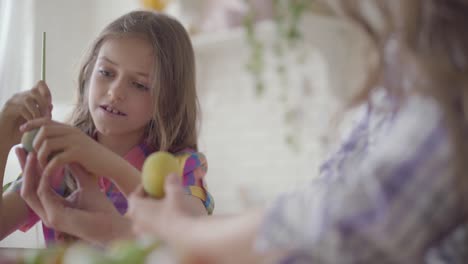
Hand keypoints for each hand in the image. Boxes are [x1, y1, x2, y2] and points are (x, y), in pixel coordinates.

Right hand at [0, 81, 51, 145]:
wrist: (5, 140)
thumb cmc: (22, 132)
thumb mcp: (37, 122)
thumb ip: (44, 113)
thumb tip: (51, 105)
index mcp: (28, 96)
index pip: (40, 84)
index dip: (47, 93)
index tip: (49, 106)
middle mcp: (20, 96)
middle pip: (35, 90)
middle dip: (44, 103)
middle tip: (46, 117)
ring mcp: (13, 102)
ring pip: (29, 99)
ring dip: (37, 112)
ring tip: (39, 122)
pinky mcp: (8, 109)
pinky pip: (22, 108)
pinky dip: (30, 117)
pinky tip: (31, 125)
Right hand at [16, 148, 130, 244]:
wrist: (112, 226)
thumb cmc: (101, 208)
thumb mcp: (86, 185)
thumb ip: (76, 171)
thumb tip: (69, 152)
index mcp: (53, 207)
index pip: (36, 186)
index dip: (31, 169)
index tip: (30, 151)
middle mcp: (47, 212)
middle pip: (27, 188)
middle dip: (24, 168)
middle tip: (20, 149)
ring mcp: (49, 217)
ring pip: (29, 192)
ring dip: (29, 172)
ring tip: (32, 154)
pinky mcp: (55, 217)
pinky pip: (43, 194)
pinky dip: (44, 179)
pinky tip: (47, 166)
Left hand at [19, 118, 107, 177]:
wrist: (110, 164)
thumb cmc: (92, 158)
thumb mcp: (77, 146)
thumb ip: (63, 142)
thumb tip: (43, 143)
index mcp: (70, 129)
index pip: (46, 120)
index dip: (32, 123)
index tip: (22, 130)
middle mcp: (72, 132)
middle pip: (44, 131)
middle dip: (35, 144)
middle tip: (36, 157)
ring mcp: (75, 141)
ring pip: (47, 144)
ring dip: (40, 157)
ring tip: (43, 167)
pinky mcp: (78, 153)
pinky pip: (56, 159)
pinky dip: (49, 168)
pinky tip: (50, 174)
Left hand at [127, 174, 188, 239]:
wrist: (186, 235)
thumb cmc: (177, 212)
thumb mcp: (175, 193)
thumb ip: (171, 183)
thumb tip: (171, 175)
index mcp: (137, 209)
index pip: (133, 197)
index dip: (141, 190)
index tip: (151, 186)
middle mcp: (137, 222)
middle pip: (136, 210)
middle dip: (145, 203)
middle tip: (157, 197)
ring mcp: (144, 233)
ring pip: (142, 221)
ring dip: (150, 214)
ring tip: (164, 209)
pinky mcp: (152, 242)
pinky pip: (150, 229)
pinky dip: (155, 224)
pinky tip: (168, 221)